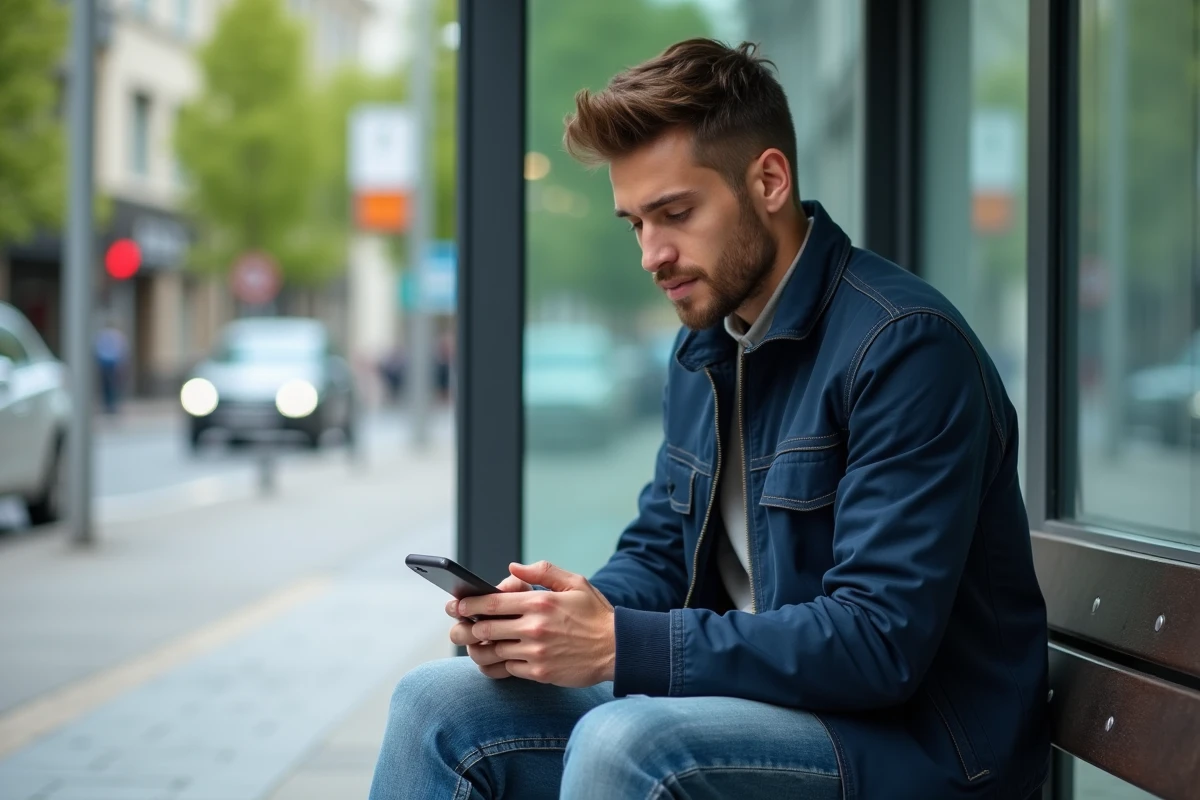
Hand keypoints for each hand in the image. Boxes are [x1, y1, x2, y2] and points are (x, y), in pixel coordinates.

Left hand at [454, 561, 614, 687]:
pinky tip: (493, 660)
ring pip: (492, 652)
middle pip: (485, 629)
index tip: (456, 606)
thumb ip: (543, 571)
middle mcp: (534, 627)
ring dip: (477, 650)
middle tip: (455, 629)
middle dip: (464, 629)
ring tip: (471, 646)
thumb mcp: (575, 583)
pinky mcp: (540, 673)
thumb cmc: (595, 614)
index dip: (469, 605)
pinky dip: (497, 665)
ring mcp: (536, 652)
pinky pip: (508, 669)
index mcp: (540, 601)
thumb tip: (513, 567)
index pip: (493, 602)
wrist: (618, 649)